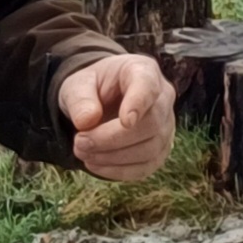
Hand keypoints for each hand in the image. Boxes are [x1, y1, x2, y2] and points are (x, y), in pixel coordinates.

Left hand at [57, 53, 174, 180]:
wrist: (98, 101)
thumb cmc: (91, 88)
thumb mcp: (76, 85)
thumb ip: (79, 98)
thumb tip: (86, 121)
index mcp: (143, 71)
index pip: (148, 86)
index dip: (139, 104)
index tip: (126, 121)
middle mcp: (163, 98)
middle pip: (151, 124)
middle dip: (112, 138)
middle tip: (79, 143)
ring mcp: (166, 126)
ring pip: (151, 149)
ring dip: (113, 157)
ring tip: (82, 152)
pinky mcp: (159, 150)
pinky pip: (146, 166)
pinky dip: (119, 171)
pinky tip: (94, 165)